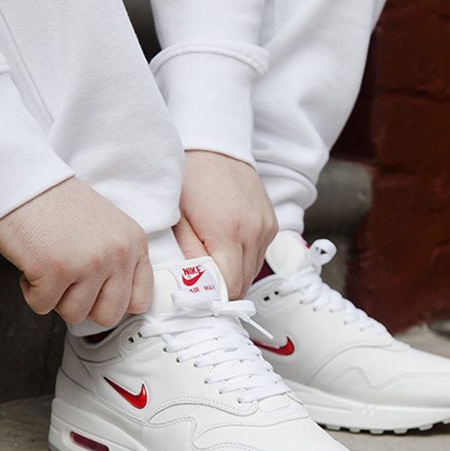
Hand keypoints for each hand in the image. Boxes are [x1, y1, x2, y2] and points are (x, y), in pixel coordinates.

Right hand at [0, 177, 152, 325]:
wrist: (25, 181)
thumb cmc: (60, 206)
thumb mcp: (108, 229)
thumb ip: (119, 262)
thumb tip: (116, 306)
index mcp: (134, 244)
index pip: (140, 300)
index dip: (113, 302)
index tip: (96, 293)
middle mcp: (118, 255)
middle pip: (108, 315)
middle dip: (83, 306)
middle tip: (68, 283)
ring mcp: (88, 263)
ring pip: (74, 314)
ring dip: (55, 297)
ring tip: (49, 267)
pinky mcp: (55, 270)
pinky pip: (42, 305)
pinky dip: (31, 290)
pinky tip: (32, 264)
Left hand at [175, 150, 277, 297]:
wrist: (216, 146)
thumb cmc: (191, 178)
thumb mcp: (178, 217)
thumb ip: (187, 254)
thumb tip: (192, 286)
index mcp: (227, 233)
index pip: (230, 287)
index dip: (215, 300)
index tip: (201, 303)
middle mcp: (253, 233)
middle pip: (243, 283)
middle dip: (223, 290)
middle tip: (203, 290)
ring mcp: (266, 228)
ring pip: (253, 271)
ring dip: (235, 275)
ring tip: (213, 267)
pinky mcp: (271, 224)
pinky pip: (259, 254)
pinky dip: (244, 259)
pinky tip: (227, 249)